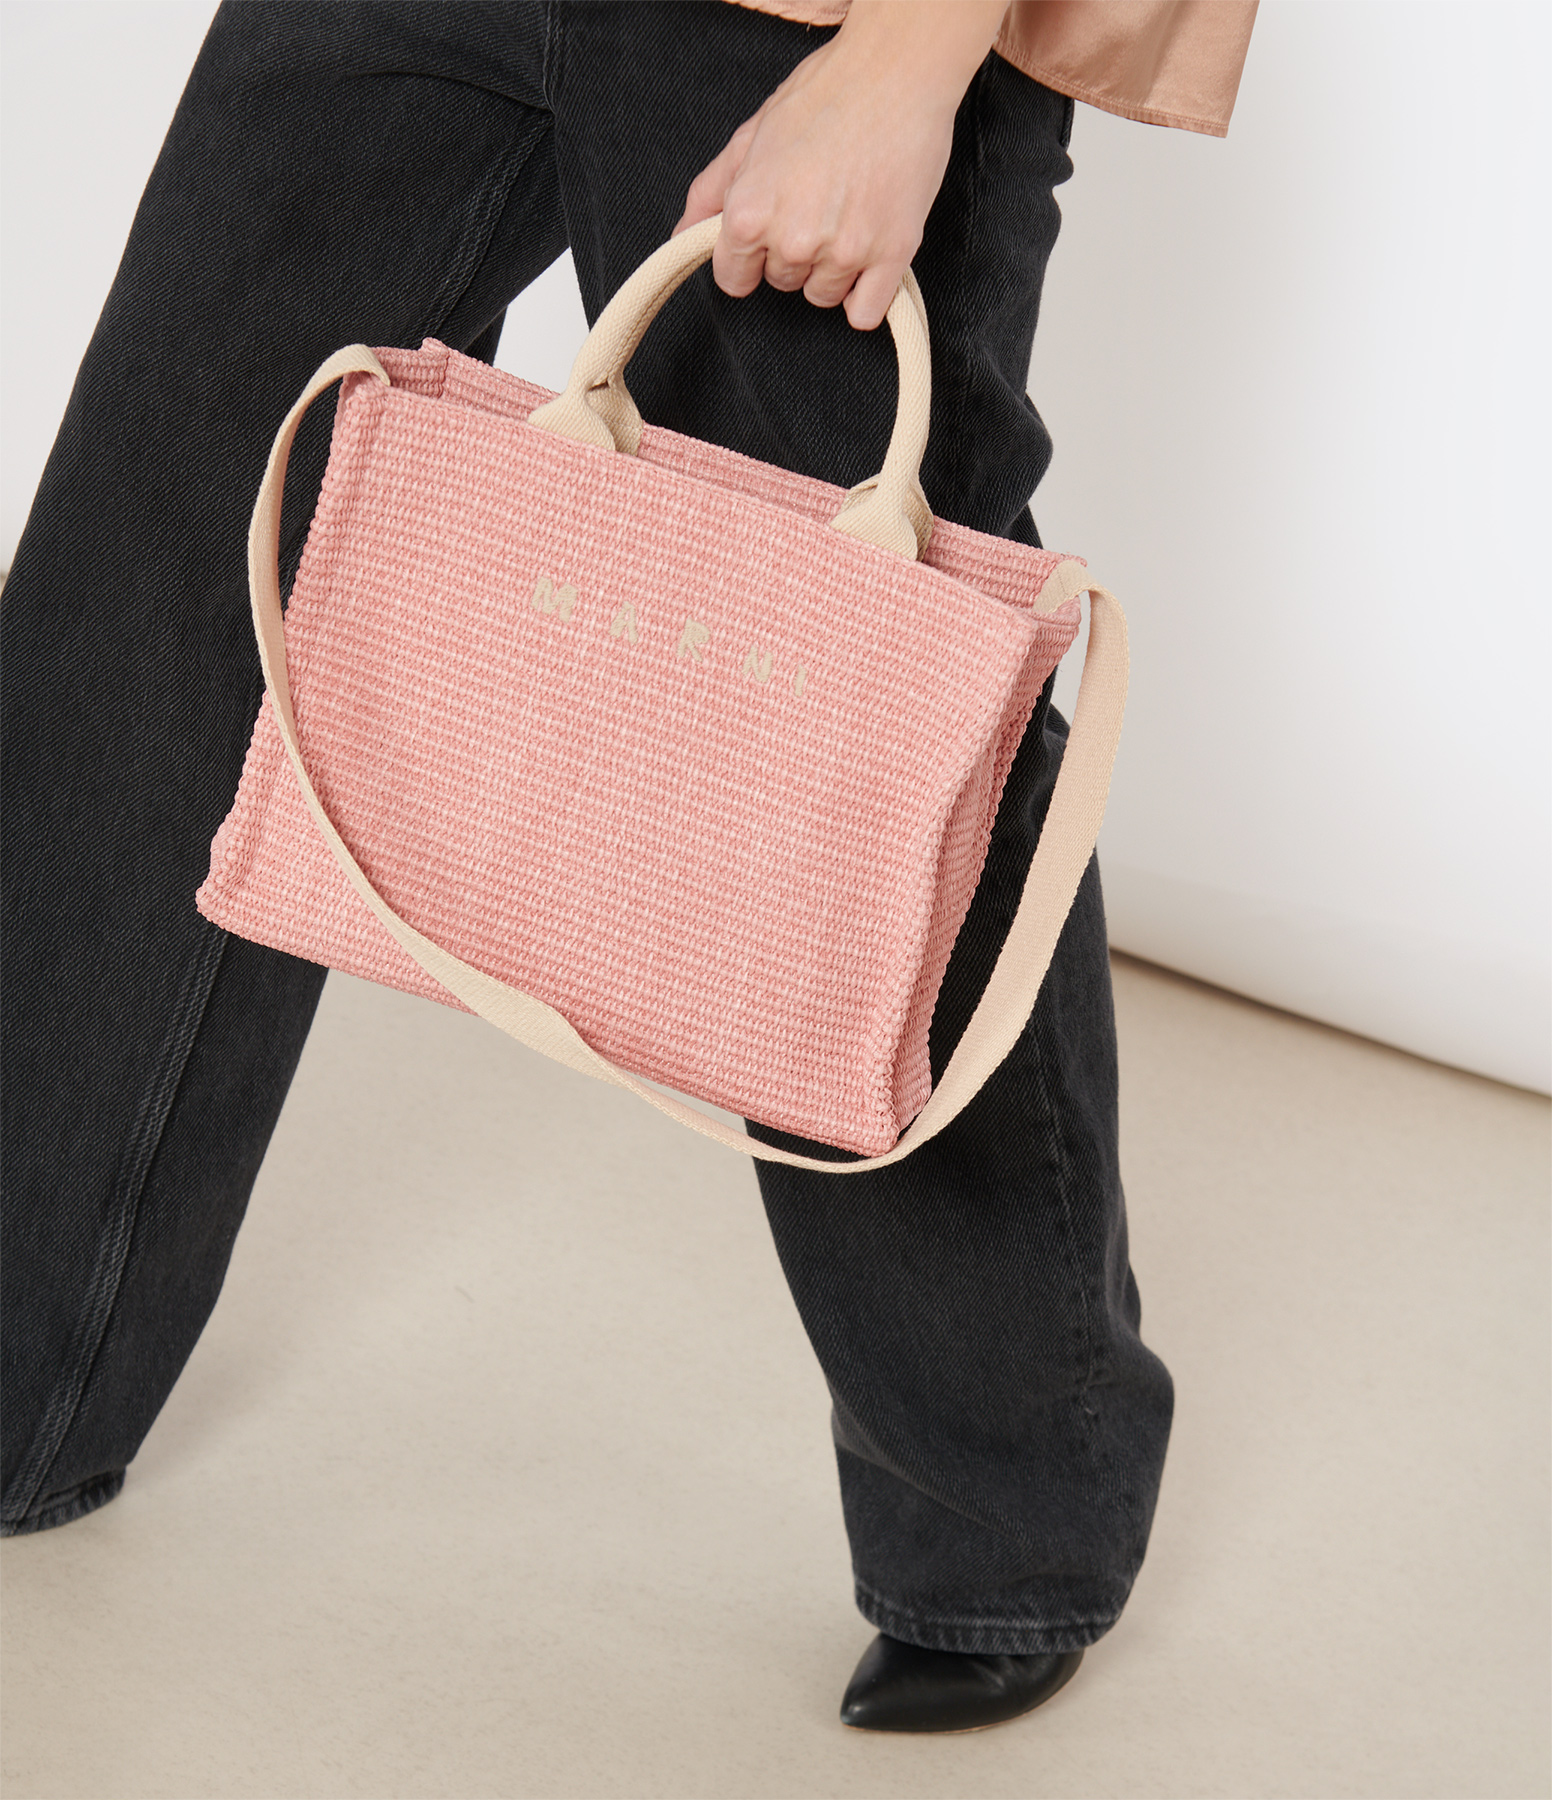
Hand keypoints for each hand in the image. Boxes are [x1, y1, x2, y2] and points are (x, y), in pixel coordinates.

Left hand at [672, 1, 1008, 330]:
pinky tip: (868, 258)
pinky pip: (865, 313)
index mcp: (750, 214)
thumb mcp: (750, 137)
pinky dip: (865, 295)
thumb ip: (711, 193)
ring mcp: (844, 253)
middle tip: (818, 202)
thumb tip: (683, 234)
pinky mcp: (891, 256)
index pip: (734, 278)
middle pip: (782, 282)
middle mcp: (793, 241)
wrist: (895, 71)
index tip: (767, 235)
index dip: (749, 257)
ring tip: (847, 213)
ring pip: (823, 295)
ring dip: (832, 269)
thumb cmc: (824, 93)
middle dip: (794, 252)